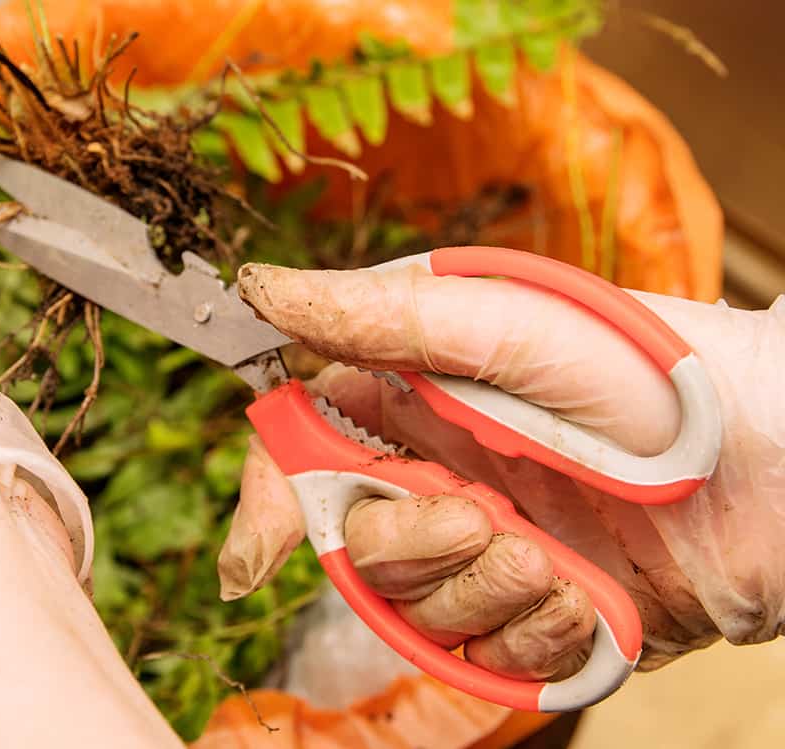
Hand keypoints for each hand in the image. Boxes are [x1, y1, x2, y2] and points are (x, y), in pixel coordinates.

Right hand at [220, 262, 784, 678]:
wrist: (782, 466)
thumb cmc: (656, 372)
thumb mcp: (514, 326)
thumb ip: (382, 315)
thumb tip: (262, 287)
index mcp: (421, 399)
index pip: (308, 451)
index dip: (271, 499)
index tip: (256, 557)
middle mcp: (446, 475)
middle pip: (358, 544)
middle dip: (410, 547)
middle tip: (478, 520)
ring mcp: (494, 550)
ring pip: (419, 609)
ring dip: (483, 592)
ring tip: (558, 560)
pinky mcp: (543, 615)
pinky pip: (492, 658)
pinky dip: (534, 637)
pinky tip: (587, 603)